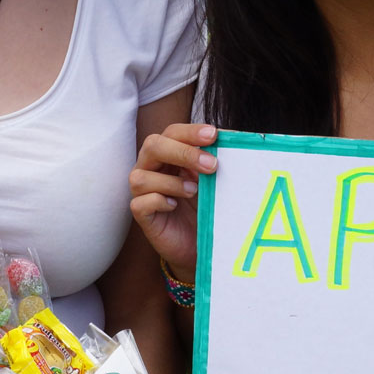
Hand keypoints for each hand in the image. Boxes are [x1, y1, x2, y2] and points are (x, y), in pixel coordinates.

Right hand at [129, 123, 218, 281]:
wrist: (198, 242)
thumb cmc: (203, 205)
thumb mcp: (212, 179)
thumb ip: (216, 158)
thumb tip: (232, 137)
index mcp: (168, 153)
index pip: (173, 132)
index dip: (191, 132)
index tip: (213, 135)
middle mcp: (150, 167)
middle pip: (153, 145)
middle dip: (183, 152)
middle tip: (211, 165)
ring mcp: (142, 191)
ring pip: (141, 176)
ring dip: (171, 182)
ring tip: (194, 191)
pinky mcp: (141, 214)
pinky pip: (140, 203)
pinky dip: (159, 201)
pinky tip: (174, 205)